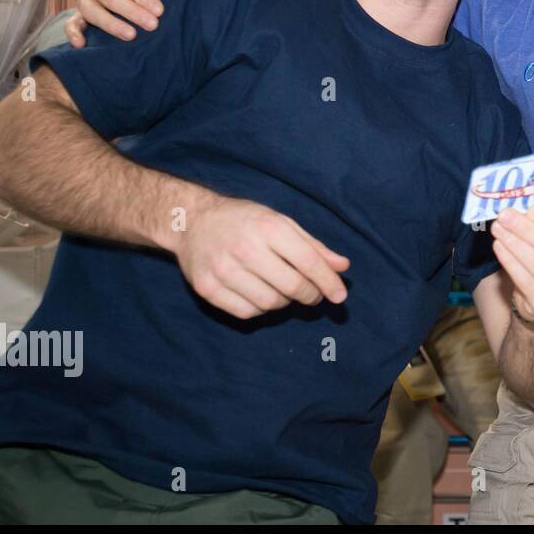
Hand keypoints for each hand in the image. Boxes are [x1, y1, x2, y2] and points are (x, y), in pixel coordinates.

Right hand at [171, 196, 349, 320]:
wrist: (192, 221)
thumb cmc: (244, 221)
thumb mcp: (281, 223)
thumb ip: (313, 247)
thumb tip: (342, 267)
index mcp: (268, 228)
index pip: (308, 262)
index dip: (328, 282)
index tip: (340, 295)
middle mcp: (245, 249)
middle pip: (292, 286)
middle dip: (311, 295)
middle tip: (314, 294)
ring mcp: (223, 270)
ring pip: (271, 303)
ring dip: (286, 302)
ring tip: (284, 290)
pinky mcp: (207, 288)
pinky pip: (247, 312)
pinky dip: (262, 309)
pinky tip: (262, 295)